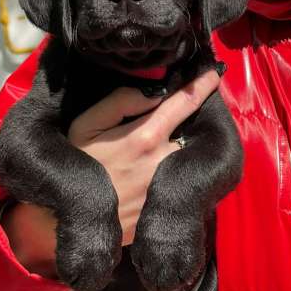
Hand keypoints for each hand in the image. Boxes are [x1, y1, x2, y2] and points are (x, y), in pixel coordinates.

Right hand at [67, 70, 219, 245]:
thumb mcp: (86, 126)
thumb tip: (154, 91)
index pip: (185, 103)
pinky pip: (184, 177)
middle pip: (191, 129)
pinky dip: (181, 168)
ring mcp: (170, 185)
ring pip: (189, 153)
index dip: (202, 84)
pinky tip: (162, 171)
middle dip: (192, 119)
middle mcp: (165, 160)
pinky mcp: (171, 204)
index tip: (214, 72)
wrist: (76, 218)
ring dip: (184, 144)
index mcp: (145, 137)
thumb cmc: (78, 166)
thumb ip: (120, 102)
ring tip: (161, 147)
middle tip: (183, 114)